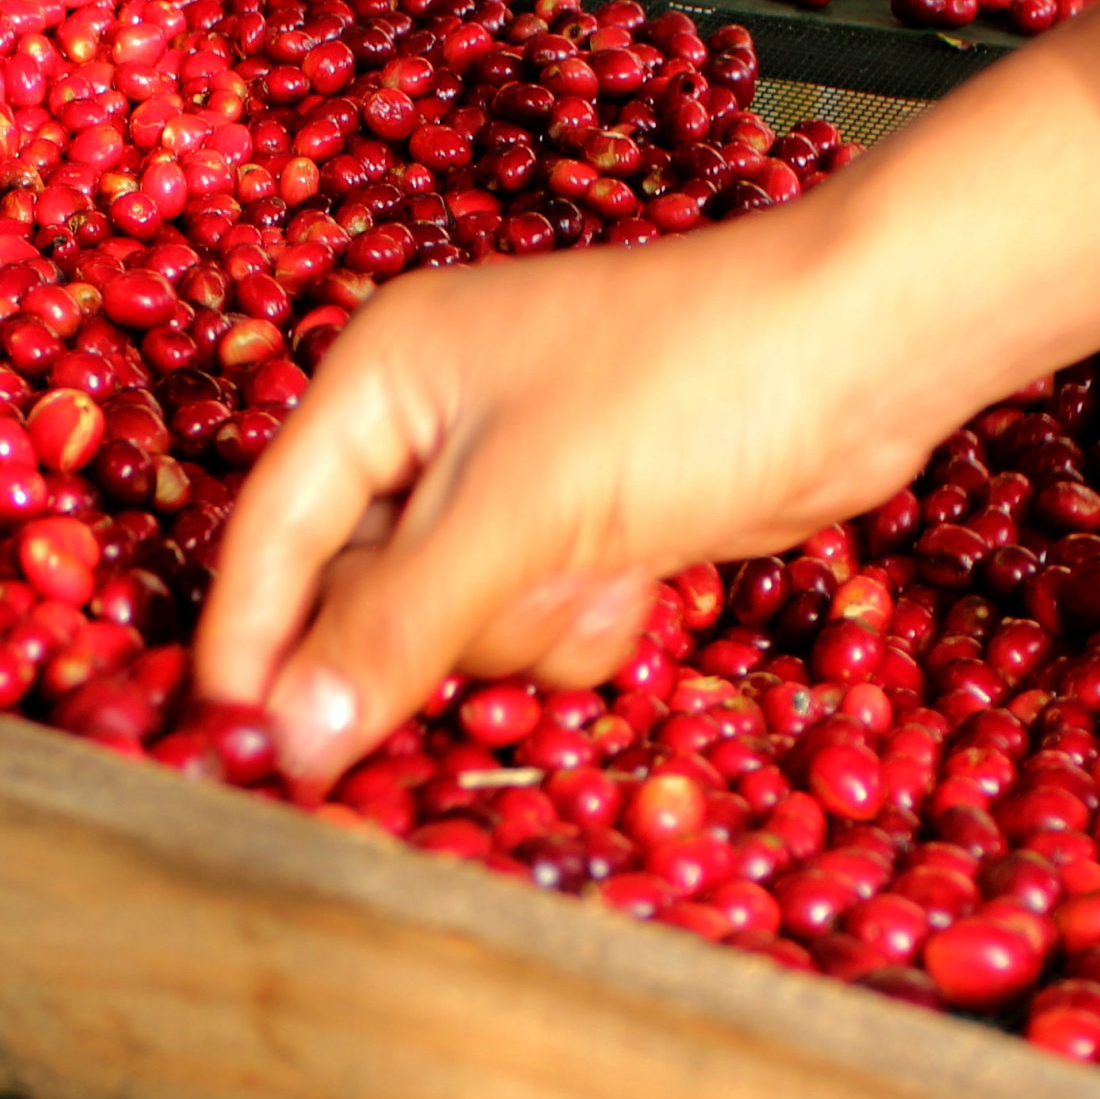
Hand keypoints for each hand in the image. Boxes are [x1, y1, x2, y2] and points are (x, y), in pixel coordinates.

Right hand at [193, 221, 934, 787]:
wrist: (867, 350)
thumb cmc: (683, 384)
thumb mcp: (519, 514)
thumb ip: (393, 630)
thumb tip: (286, 737)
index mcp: (378, 377)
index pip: (272, 531)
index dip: (249, 642)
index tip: (232, 748)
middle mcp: (425, 421)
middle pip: (360, 589)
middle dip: (437, 625)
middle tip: (515, 606)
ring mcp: (504, 472)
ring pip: (450, 620)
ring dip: (524, 626)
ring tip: (598, 567)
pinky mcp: (576, 518)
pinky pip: (528, 618)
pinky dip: (578, 622)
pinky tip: (636, 574)